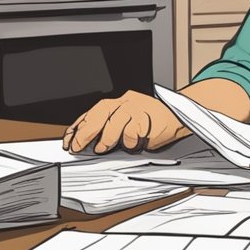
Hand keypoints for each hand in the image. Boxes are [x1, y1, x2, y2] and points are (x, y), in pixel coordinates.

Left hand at [63, 90, 189, 153]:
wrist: (180, 116)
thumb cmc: (154, 122)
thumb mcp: (128, 122)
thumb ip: (109, 128)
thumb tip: (88, 142)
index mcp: (119, 102)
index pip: (92, 112)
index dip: (78, 127)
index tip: (69, 141)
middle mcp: (126, 101)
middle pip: (100, 113)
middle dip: (86, 132)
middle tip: (78, 146)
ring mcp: (138, 108)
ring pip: (115, 121)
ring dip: (107, 138)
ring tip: (103, 147)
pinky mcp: (149, 117)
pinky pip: (133, 131)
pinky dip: (129, 141)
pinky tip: (132, 143)